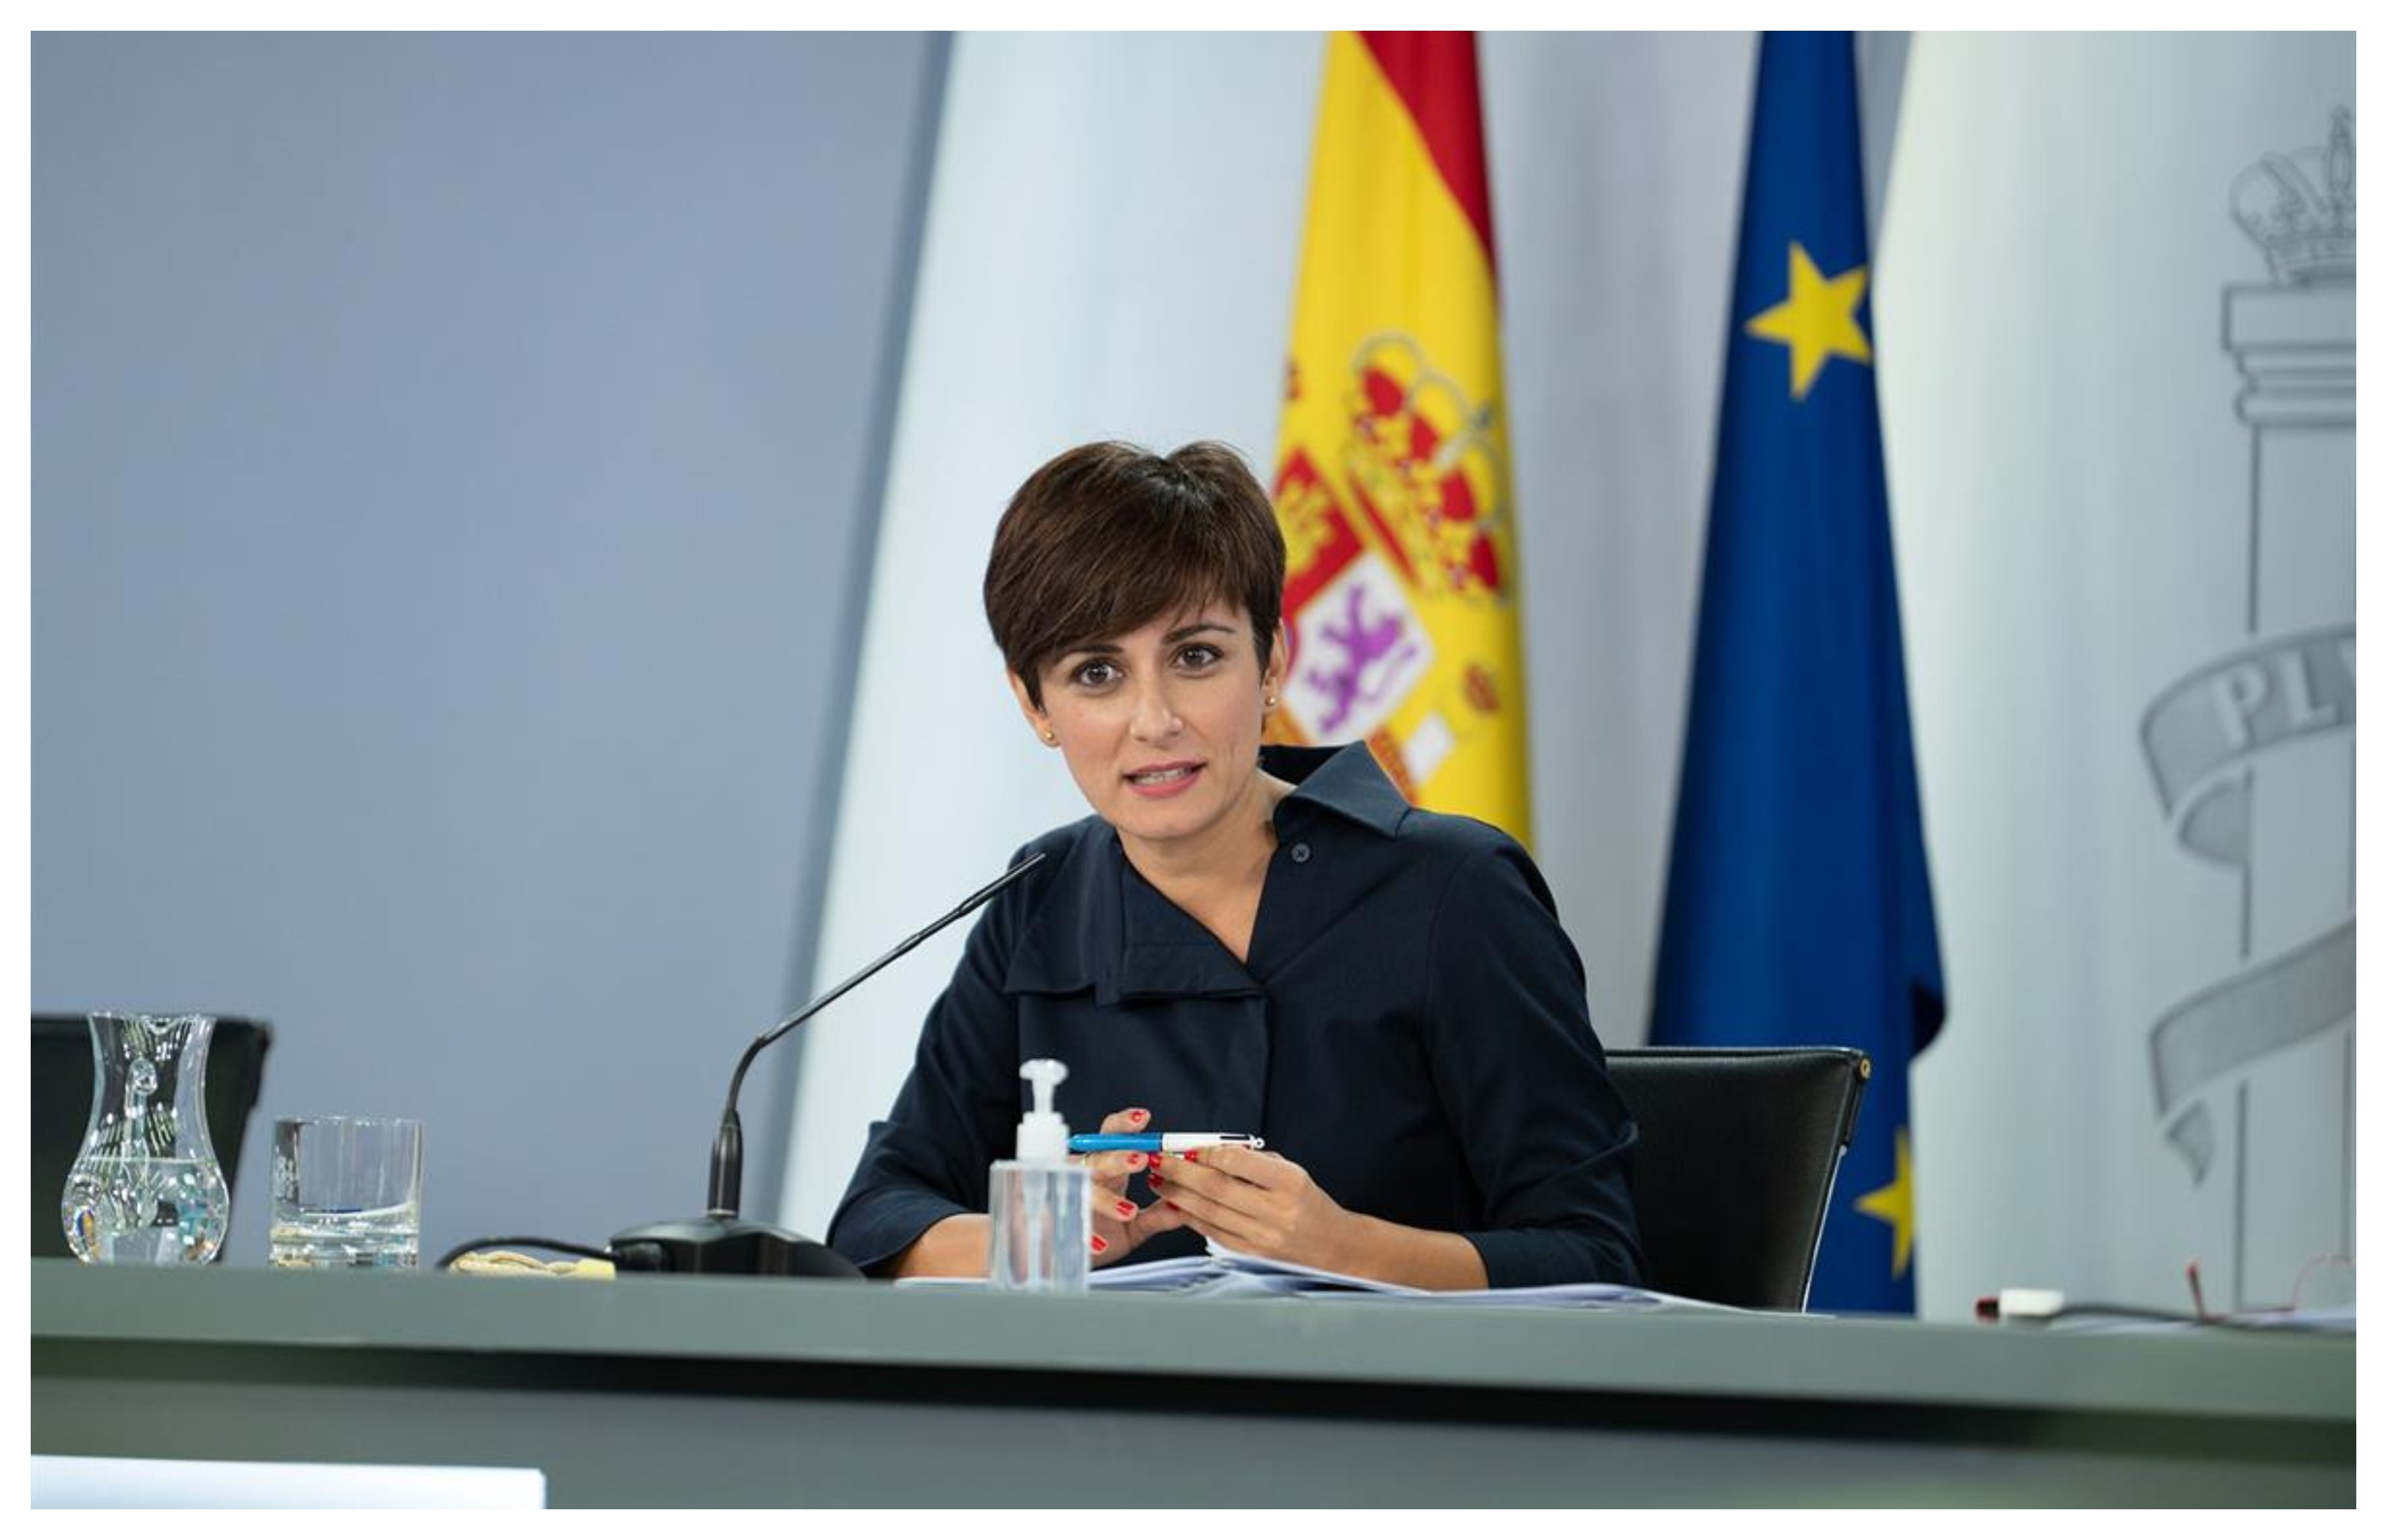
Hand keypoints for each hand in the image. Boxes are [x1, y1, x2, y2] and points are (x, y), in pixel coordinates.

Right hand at [1081, 1106, 1187, 1265]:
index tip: (1143, 1118)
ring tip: (1129, 1210)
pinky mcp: (1060, 1223)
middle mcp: (1086, 1178)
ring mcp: (1070, 1198)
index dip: (1124, 1126)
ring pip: (1085, 1189)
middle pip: (1099, 1159)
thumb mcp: (1132, 1227)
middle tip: (1141, 1160)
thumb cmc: (1097, 1233)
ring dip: (1107, 1199)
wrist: (1065, 1260)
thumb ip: (1157, 1216)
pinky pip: (1071, 1226)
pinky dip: (1086, 1234)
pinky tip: (1100, 1242)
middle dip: (1119, 1158)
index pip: (1112, 1137)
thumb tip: (1183, 1207)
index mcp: (1106, 1170)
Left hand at [1148, 1144, 1357, 1272]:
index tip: (1186, 1146)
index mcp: (1289, 1183)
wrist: (1332, 1245)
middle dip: (1180, 1171)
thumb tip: (1206, 1150)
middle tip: (1159, 1160)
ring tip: (1159, 1180)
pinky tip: (1176, 1203)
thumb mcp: (1290, 1170)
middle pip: (1215, 1188)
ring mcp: (1262, 1237)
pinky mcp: (1251, 1255)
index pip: (1237, 1162)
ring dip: (1177, 1194)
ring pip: (1208, 1212)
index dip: (1205, 1152)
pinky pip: (1211, 1232)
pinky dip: (1190, 1216)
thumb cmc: (1307, 1202)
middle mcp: (1276, 1211)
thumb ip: (1251, 1160)